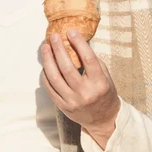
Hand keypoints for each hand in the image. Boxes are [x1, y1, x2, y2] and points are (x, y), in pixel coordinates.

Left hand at [41, 29, 119, 148]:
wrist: (103, 119)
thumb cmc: (104, 93)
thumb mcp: (105, 77)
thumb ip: (92, 62)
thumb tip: (75, 42)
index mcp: (99, 83)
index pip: (88, 59)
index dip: (79, 43)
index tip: (70, 31)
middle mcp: (85, 92)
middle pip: (66, 67)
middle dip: (58, 49)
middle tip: (53, 36)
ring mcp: (72, 100)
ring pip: (54, 76)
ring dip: (47, 59)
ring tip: (45, 47)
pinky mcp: (62, 106)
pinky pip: (49, 87)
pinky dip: (45, 74)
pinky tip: (45, 64)